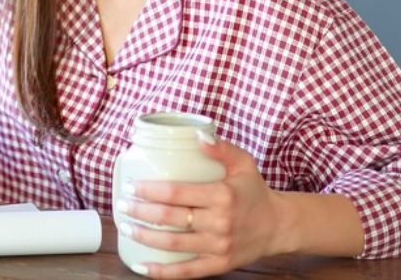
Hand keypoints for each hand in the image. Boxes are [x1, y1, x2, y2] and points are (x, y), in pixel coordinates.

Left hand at [117, 131, 288, 277]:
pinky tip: (141, 265)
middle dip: (140, 212)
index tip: (131, 186)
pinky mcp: (219, 264)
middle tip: (121, 205)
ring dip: (144, 236)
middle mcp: (220, 222)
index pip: (176, 193)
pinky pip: (187, 271)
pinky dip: (162, 271)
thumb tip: (197, 135)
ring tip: (125, 227)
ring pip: (173, 244)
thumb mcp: (243, 163)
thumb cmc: (254, 191)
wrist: (279, 226)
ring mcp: (219, 246)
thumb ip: (221, 148)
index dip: (149, 190)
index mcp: (222, 195)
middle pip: (170, 218)